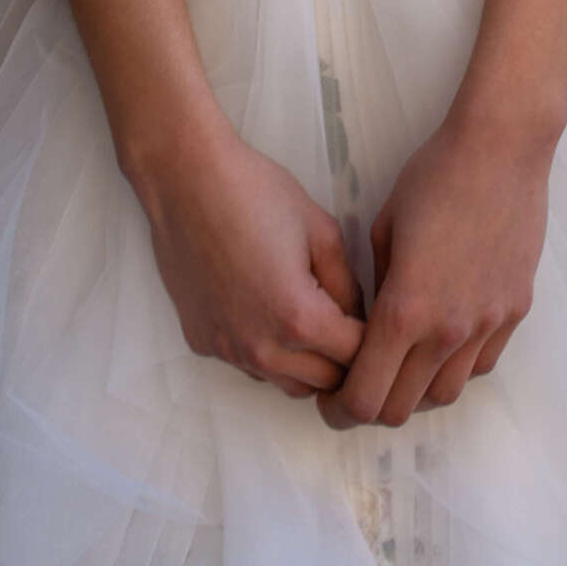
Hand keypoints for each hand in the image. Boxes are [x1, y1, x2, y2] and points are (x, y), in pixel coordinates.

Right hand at [132, 116, 365, 397]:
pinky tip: (266, 309)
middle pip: (324, 383)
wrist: (187, 181)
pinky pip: (249, 366)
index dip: (375, 339)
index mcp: (299, 319)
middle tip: (351, 324)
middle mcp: (261, 348)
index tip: (379, 321)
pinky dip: (269, 353)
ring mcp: (227, 350)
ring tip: (313, 320)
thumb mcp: (321, 230)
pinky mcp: (202, 343)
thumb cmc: (256, 194)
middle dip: (345, 359)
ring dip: (308, 364)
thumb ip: (348, 284)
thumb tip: (357, 316)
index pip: (357, 357)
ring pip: (286, 384)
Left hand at [317, 111, 549, 430]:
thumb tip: (370, 325)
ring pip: (444, 396)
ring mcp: (487, 324)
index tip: (329, 398)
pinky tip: (442, 343)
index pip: (364, 398)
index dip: (339, 409)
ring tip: (401, 366)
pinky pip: (480, 366)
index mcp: (404, 311)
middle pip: (401, 409)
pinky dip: (455, 368)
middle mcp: (447, 330)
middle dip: (371, 406)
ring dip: (416, 392)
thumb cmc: (434, 176)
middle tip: (358, 385)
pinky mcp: (515, 311)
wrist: (501, 148)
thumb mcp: (383, 229)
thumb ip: (375, 289)